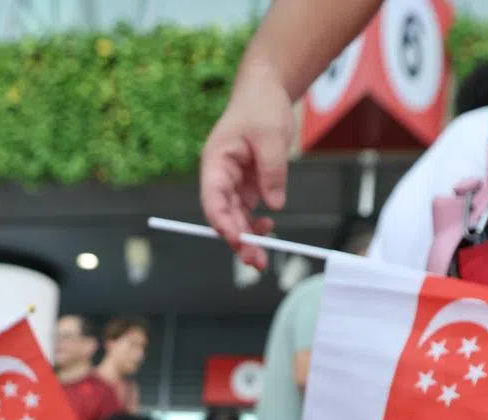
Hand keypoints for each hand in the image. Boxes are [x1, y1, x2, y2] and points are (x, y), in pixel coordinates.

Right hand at [200, 63, 295, 269]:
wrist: (265, 90)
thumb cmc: (261, 106)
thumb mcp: (271, 135)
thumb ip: (272, 171)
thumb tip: (274, 205)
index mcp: (215, 163)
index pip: (212, 200)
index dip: (222, 223)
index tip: (238, 239)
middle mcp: (220, 177)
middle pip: (224, 217)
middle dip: (238, 240)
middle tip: (256, 261)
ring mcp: (233, 184)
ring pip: (236, 219)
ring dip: (248, 239)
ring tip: (263, 258)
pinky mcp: (247, 186)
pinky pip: (249, 212)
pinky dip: (257, 224)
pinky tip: (270, 228)